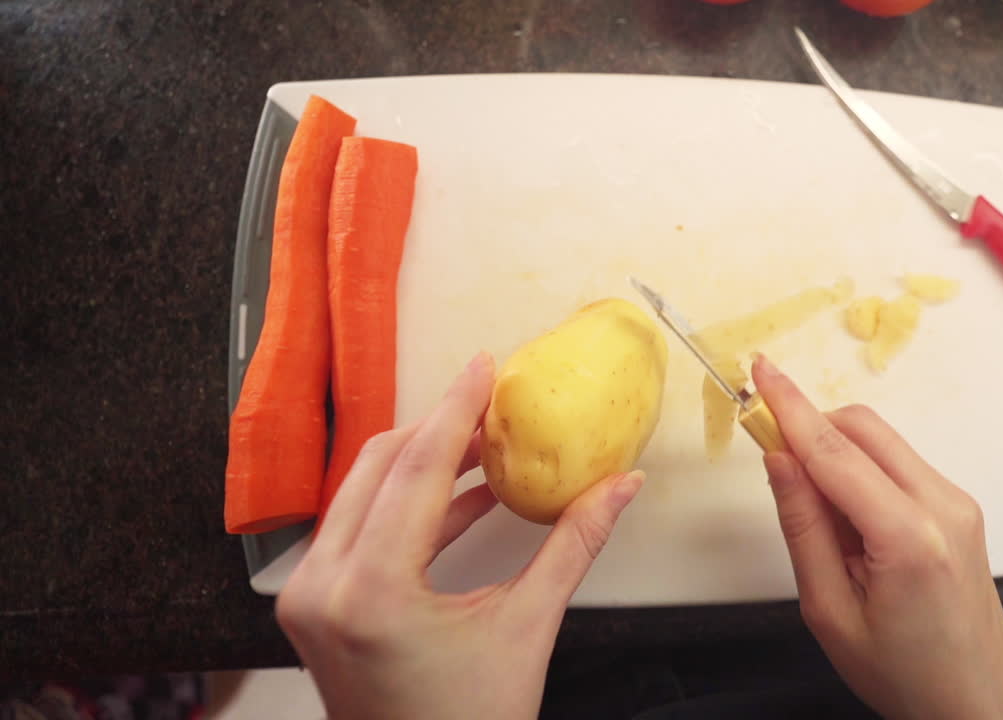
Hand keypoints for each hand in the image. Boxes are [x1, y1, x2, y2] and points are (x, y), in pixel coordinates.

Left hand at [276, 352, 645, 719]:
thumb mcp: (527, 629)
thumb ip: (573, 547)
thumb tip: (620, 487)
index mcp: (372, 592)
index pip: (415, 469)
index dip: (457, 410)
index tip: (485, 367)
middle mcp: (325, 586)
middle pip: (380, 467)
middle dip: (438, 429)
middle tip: (491, 406)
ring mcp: (310, 596)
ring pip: (362, 491)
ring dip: (421, 464)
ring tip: (483, 448)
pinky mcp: (314, 604)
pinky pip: (357, 527)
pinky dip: (405, 505)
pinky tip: (460, 497)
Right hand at [752, 356, 1002, 719]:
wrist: (973, 697)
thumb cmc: (903, 670)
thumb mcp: (829, 610)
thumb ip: (802, 526)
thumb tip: (779, 460)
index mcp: (908, 538)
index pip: (834, 453)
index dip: (789, 408)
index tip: (761, 371)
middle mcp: (942, 506)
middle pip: (863, 428)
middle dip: (811, 426)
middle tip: (771, 456)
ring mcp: (956, 502)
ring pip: (881, 440)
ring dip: (835, 452)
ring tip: (820, 519)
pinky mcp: (957, 505)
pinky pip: (898, 463)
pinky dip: (861, 470)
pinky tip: (849, 523)